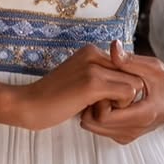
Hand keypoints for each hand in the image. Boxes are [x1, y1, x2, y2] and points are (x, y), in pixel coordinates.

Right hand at [0, 44, 143, 132]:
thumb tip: (130, 84)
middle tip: (102, 106)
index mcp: (90, 51)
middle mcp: (93, 53)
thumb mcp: (80, 80)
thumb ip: (101, 76)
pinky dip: (119, 108)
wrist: (28, 104)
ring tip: (98, 108)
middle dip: (125, 95)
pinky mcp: (93, 83)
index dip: (122, 87)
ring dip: (123, 103)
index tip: (106, 100)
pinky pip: (127, 94)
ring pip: (135, 85)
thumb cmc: (53, 98)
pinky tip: (97, 111)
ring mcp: (93, 67)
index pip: (128, 68)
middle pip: (134, 75)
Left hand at [79, 40, 163, 144]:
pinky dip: (98, 116)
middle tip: (99, 87)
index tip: (105, 84)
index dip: (98, 98)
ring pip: (95, 128)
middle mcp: (135, 129)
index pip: (103, 115)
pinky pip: (102, 130)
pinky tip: (107, 101)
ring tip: (103, 93)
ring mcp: (130, 135)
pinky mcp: (127, 136)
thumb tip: (113, 46)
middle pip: (94, 123)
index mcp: (143, 114)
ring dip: (92, 110)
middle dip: (91, 104)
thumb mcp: (153, 67)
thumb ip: (130, 61)